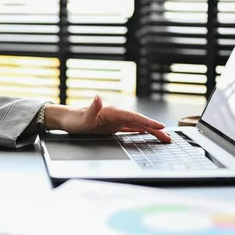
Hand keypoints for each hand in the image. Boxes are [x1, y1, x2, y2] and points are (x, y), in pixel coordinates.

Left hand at [44, 95, 170, 141]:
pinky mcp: (113, 125)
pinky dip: (140, 131)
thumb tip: (98, 96)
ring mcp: (115, 120)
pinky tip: (147, 133)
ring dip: (151, 131)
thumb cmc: (74, 119)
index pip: (134, 117)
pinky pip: (130, 128)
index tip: (160, 127)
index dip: (148, 122)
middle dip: (155, 129)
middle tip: (168, 139)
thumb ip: (93, 107)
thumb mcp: (83, 116)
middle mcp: (116, 114)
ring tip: (164, 138)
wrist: (66, 119)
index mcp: (113, 111)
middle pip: (140, 122)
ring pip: (137, 125)